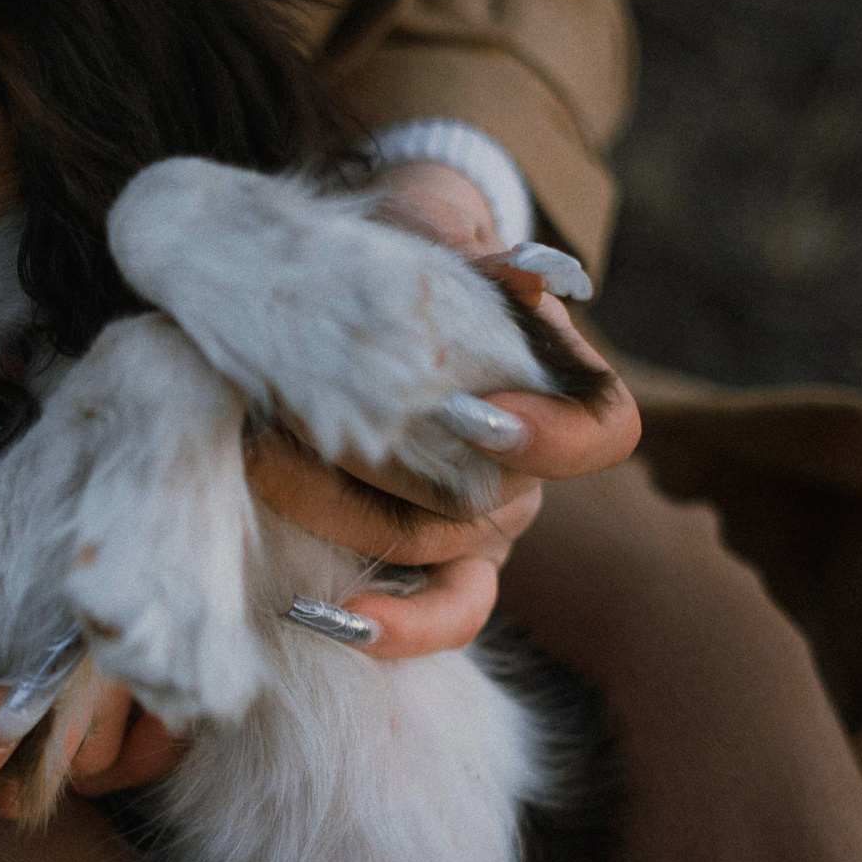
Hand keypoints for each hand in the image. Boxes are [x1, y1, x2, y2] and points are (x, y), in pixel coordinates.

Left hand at [248, 160, 640, 657]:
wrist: (361, 289)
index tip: (470, 410)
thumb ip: (478, 256)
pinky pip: (434, 616)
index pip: (602, 430)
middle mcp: (527, 470)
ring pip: (434, 549)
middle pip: (484, 497)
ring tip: (259, 465)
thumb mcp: (436, 235)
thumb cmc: (407, 252)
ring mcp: (482, 526)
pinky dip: (386, 626)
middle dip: (380, 461)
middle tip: (284, 414)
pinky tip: (315, 613)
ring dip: (341, 514)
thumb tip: (527, 270)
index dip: (550, 435)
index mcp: (556, 388)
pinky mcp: (431, 566)